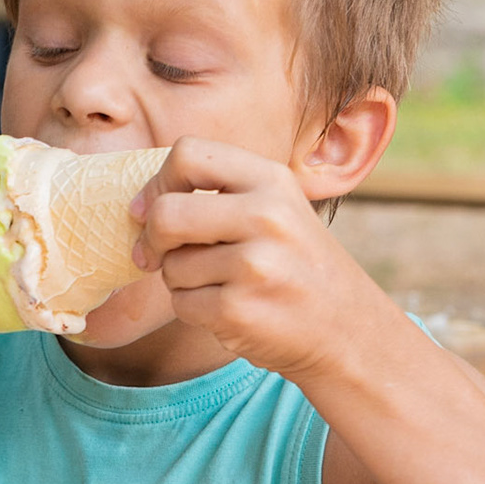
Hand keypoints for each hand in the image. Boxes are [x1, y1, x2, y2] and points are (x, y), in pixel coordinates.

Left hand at [130, 136, 393, 381]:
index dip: (158, 182)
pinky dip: (194, 310)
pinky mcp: (239, 309)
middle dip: (153, 238)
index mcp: (272, 181)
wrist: (346, 330)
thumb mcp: (274, 210)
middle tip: (157, 254)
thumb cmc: (294, 265)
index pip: (188, 153)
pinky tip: (229, 310)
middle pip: (166, 213)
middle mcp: (267, 216)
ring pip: (171, 266)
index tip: (151, 208)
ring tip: (222, 285)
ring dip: (181, 281)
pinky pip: (182, 304)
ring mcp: (255, 265)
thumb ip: (218, 195)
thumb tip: (138, 207)